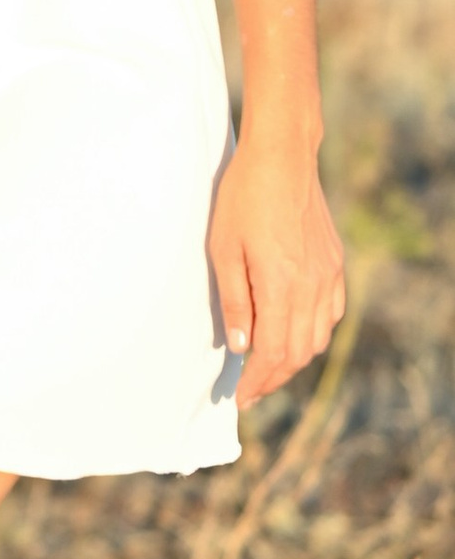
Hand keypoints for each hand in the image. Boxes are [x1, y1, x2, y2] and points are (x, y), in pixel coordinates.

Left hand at [208, 133, 345, 407]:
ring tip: (267, 367)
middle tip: (250, 391)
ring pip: (317, 338)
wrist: (282, 159)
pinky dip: (314, 334)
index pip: (272, 353)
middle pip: (297, 353)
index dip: (257, 382)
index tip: (241, 399)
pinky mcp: (335, 264)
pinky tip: (294, 334)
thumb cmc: (243, 199)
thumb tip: (241, 347)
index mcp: (281, 287)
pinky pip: (331, 314)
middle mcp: (312, 288)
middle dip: (273, 378)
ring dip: (293, 359)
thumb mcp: (223, 250)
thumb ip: (234, 302)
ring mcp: (328, 276)